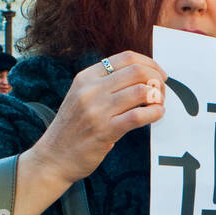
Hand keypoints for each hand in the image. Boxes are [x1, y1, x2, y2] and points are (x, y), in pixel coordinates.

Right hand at [30, 51, 166, 185]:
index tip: (159, 74)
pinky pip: (138, 116)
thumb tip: (143, 76)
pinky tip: (156, 115)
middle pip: (137, 71)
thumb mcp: (82, 96)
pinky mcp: (105, 131)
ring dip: (157, 97)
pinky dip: (154, 113)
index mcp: (86, 77)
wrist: (54, 157)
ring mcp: (97, 110)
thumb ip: (105, 84)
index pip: (126, 58)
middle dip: (157, 79)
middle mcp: (90, 90)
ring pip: (141, 91)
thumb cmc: (73, 128)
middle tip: (161, 92)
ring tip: (158, 105)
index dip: (150, 63)